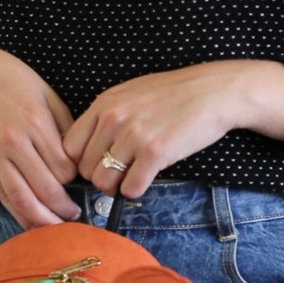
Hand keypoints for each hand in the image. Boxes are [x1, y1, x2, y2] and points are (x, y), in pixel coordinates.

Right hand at [0, 45, 79, 226]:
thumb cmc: (14, 83)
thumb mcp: (47, 96)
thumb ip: (65, 128)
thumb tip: (81, 162)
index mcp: (36, 123)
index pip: (64, 168)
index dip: (77, 183)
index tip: (83, 186)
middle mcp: (14, 142)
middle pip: (46, 189)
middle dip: (64, 209)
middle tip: (76, 217)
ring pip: (22, 199)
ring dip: (42, 220)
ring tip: (57, 227)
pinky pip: (3, 196)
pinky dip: (19, 214)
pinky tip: (32, 222)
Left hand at [62, 60, 283, 196]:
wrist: (213, 92)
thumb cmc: (174, 94)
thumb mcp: (131, 94)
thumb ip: (106, 115)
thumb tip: (88, 147)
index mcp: (104, 104)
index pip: (70, 146)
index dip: (80, 161)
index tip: (96, 164)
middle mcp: (114, 119)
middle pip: (85, 168)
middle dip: (100, 177)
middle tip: (118, 174)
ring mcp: (134, 136)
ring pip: (104, 182)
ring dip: (116, 187)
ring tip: (131, 178)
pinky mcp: (155, 153)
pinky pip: (130, 188)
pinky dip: (135, 190)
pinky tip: (146, 179)